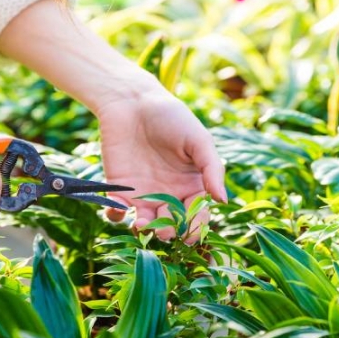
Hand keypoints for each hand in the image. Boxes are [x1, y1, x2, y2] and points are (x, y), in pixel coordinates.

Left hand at [95, 85, 226, 241]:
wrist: (133, 102)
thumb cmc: (172, 117)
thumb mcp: (199, 140)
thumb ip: (212, 169)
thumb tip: (223, 201)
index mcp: (192, 186)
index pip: (196, 216)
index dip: (195, 228)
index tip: (190, 235)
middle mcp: (168, 195)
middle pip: (170, 225)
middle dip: (168, 233)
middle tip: (164, 232)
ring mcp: (143, 194)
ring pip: (144, 223)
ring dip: (143, 229)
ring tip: (141, 223)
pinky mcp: (119, 189)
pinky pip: (117, 212)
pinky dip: (116, 216)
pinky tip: (119, 209)